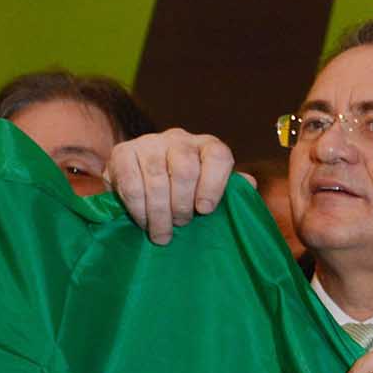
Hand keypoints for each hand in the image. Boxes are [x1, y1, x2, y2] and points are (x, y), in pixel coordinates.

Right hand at [106, 129, 233, 244]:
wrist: (141, 177)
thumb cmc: (186, 190)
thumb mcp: (210, 189)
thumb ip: (231, 188)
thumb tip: (249, 184)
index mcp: (207, 145)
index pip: (218, 156)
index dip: (214, 184)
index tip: (205, 211)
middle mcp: (179, 138)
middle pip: (185, 169)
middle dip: (182, 204)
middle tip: (181, 225)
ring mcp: (149, 143)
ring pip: (156, 178)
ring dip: (160, 212)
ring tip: (163, 233)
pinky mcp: (123, 152)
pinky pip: (131, 183)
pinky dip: (138, 208)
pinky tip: (144, 222)